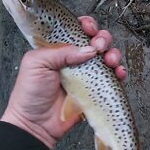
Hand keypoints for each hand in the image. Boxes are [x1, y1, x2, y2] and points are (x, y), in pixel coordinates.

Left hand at [0, 16, 126, 148]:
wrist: (35, 124)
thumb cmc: (30, 93)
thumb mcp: (37, 63)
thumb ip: (62, 51)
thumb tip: (89, 49)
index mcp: (57, 48)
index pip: (76, 30)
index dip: (86, 25)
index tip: (89, 28)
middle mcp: (73, 59)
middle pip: (95, 40)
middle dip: (102, 38)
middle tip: (99, 46)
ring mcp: (85, 74)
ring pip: (106, 57)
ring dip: (112, 53)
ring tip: (109, 60)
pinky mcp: (94, 90)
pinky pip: (112, 78)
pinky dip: (119, 72)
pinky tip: (117, 72)